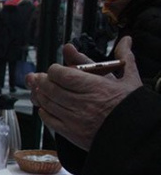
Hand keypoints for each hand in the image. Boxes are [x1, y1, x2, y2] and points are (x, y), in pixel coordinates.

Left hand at [25, 37, 141, 150]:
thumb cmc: (131, 106)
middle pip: (51, 88)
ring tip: (38, 89)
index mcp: (96, 87)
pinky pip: (49, 121)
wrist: (136, 133)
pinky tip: (44, 107)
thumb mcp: (128, 78)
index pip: (63, 74)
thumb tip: (124, 41)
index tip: (55, 69)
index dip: (54, 70)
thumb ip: (121, 57)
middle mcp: (83, 103)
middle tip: (37, 77)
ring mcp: (75, 119)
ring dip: (39, 94)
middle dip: (41, 81)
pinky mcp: (71, 133)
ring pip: (48, 103)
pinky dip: (44, 112)